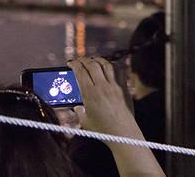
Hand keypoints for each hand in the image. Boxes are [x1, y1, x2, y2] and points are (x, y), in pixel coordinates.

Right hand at [69, 57, 164, 176]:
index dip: (74, 64)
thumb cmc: (103, 131)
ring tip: (92, 60)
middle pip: (92, 65)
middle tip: (79, 60)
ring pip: (106, 64)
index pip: (80, 72)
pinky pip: (119, 70)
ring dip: (97, 59)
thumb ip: (79, 111)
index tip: (70, 62)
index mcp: (90, 94)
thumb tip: (77, 106)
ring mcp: (114, 86)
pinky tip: (109, 65)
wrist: (123, 134)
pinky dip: (112, 65)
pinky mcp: (124, 88)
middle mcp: (102, 87)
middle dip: (84, 60)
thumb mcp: (85, 122)